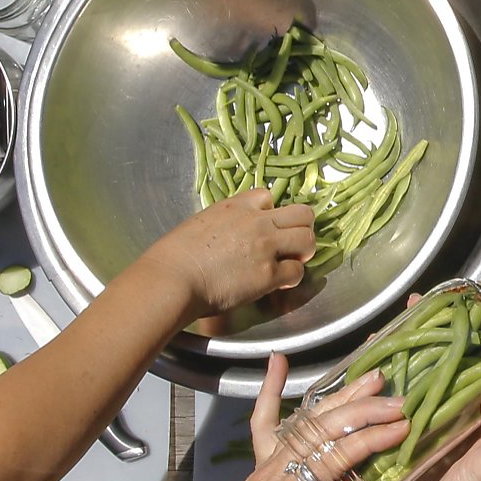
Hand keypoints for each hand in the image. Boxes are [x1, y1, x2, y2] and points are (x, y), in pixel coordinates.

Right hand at [139, 190, 316, 325]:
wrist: (172, 278)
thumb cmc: (174, 255)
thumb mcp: (200, 222)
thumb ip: (225, 222)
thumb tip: (231, 235)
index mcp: (238, 205)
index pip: (269, 196)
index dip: (271, 212)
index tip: (266, 226)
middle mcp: (258, 222)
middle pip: (302, 213)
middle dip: (301, 228)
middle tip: (293, 243)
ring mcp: (267, 247)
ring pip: (308, 239)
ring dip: (304, 251)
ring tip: (293, 261)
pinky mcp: (269, 274)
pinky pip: (297, 272)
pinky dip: (292, 278)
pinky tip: (281, 283)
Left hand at [160, 353, 409, 480]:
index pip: (331, 460)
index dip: (369, 440)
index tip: (402, 427)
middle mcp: (270, 476)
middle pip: (320, 432)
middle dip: (362, 412)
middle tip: (398, 401)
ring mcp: (262, 468)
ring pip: (303, 422)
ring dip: (339, 397)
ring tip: (372, 377)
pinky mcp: (259, 469)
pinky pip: (264, 424)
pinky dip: (270, 391)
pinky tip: (278, 364)